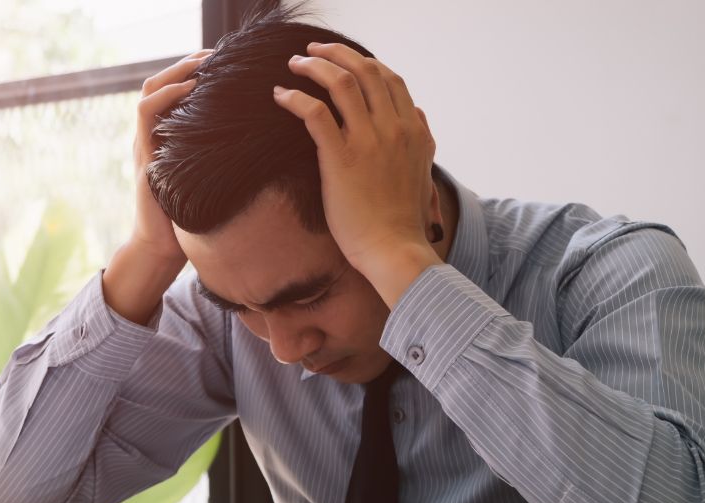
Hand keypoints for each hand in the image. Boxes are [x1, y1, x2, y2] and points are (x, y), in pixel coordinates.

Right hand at [104, 50, 209, 324]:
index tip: (224, 61)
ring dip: (176, 71)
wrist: (164, 248)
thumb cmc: (191, 217)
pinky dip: (167, 96)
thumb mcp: (211, 179)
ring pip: (150, 90)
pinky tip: (190, 88)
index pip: (176, 90)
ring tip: (202, 63)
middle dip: (187, 62)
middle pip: (161, 81)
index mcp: (168, 137)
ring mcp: (145, 143)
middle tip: (215, 52)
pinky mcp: (145, 156)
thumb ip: (222, 158)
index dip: (195, 71)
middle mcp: (153, 135)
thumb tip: (262, 142)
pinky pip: (147, 114)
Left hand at [274, 43, 443, 305]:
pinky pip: (315, 113)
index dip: (364, 63)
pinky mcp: (341, 158)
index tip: (343, 60)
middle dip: (336, 53)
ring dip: (314, 66)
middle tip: (313, 51)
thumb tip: (418, 115)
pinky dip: (295, 98)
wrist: (394, 250)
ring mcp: (368, 141)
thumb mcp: (424, 172)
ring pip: (341, 83)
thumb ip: (422, 140)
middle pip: (365, 71)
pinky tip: (281, 96)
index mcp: (414, 130)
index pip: (390, 79)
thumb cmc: (403, 220)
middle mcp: (394, 128)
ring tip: (295, 64)